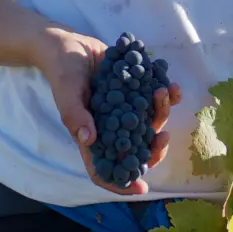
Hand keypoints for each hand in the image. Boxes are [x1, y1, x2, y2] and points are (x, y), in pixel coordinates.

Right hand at [30, 28, 180, 195]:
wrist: (71, 43)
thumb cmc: (62, 69)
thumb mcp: (66, 90)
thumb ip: (75, 114)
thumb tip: (88, 139)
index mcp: (92, 135)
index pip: (104, 168)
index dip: (121, 182)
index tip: (141, 188)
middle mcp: (111, 127)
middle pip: (136, 149)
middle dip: (154, 148)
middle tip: (163, 138)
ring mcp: (125, 109)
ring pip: (150, 122)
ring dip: (162, 112)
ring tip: (162, 92)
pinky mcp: (135, 90)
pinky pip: (155, 99)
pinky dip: (167, 95)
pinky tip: (170, 85)